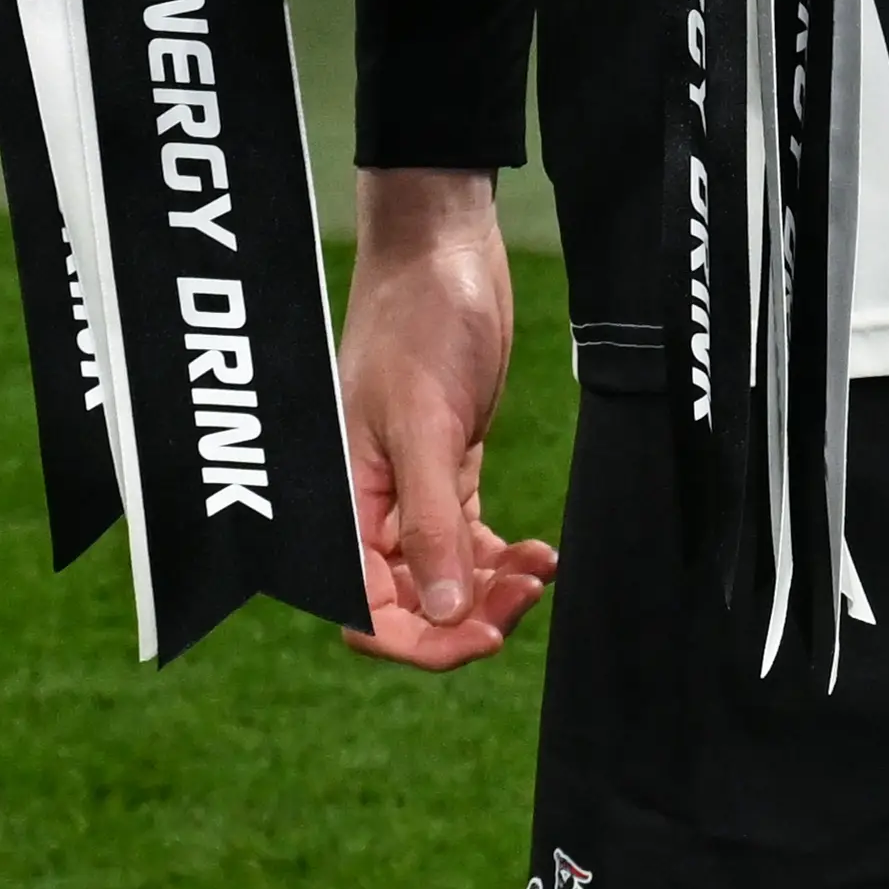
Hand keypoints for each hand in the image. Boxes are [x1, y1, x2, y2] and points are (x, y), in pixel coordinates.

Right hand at [338, 168, 554, 668]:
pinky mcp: (448, 467)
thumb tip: (445, 615)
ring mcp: (412, 488)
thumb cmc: (417, 320)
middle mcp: (373, 505)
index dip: (421, 641)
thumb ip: (429, 521)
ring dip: (495, 589)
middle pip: (413, 605)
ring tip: (540, 571)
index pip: (368, 612)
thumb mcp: (424, 422)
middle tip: (524, 598)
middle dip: (468, 616)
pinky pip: (471, 541)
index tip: (482, 636)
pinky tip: (542, 554)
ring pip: (448, 579)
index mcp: (346, 501)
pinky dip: (506, 558)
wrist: (444, 247)